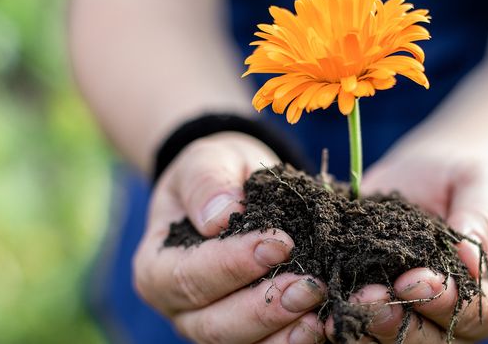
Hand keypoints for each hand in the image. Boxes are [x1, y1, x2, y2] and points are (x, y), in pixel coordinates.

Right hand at [133, 132, 326, 343]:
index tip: (278, 242)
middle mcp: (183, 311)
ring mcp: (217, 329)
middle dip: (266, 308)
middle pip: (216, 326)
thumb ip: (206, 182)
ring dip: (287, 334)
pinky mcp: (252, 336)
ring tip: (323, 309)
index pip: (190, 277)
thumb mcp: (206, 161)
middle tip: (309, 285)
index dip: (233, 265)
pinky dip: (302, 339)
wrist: (239, 190)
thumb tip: (218, 217)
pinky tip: (329, 322)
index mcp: (158, 270)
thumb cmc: (217, 175)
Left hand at [326, 149, 487, 342]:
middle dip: (396, 322)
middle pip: (429, 341)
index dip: (445, 301)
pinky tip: (315, 312)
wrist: (417, 181)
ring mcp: (412, 324)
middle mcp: (454, 321)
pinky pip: (356, 332)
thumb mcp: (479, 182)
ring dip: (361, 329)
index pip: (475, 313)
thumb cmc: (457, 181)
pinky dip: (334, 326)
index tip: (415, 280)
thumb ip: (481, 214)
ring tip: (336, 308)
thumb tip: (471, 256)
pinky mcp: (373, 317)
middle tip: (367, 297)